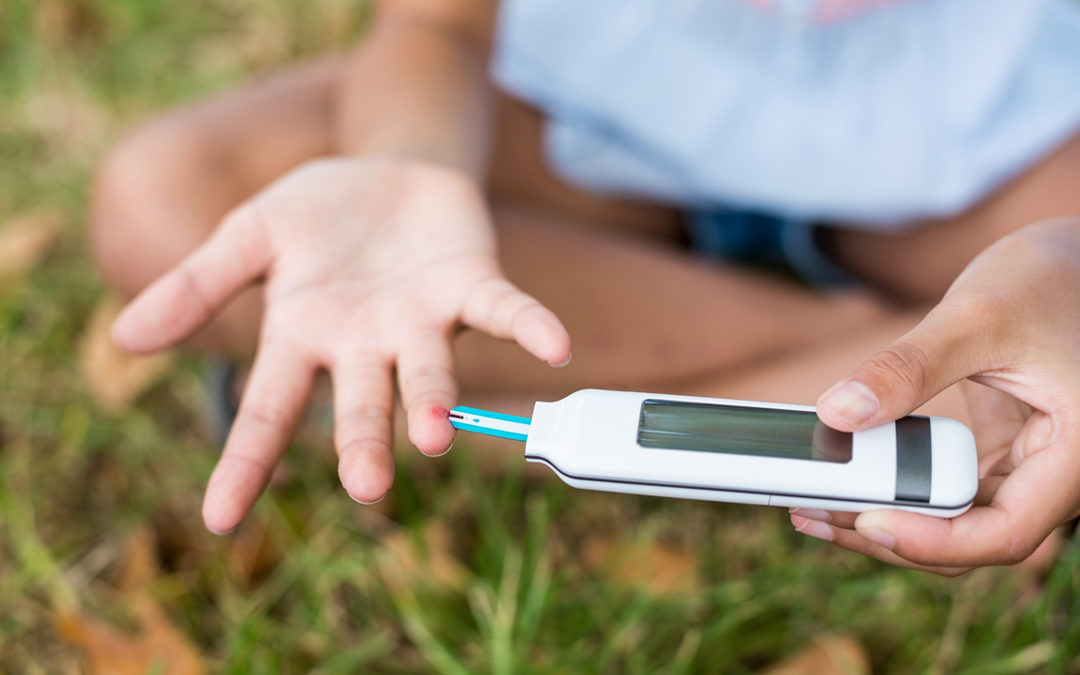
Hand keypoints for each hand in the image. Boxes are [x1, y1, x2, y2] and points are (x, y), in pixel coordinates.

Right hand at [112, 157, 570, 532]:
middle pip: (360, 404)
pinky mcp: (471, 285)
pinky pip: (502, 312)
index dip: (245, 463)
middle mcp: (366, 344)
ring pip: (428, 373)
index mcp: (305, 337)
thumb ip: (198, 286)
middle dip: (363, 443)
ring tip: (434, 437)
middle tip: (367, 487)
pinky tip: (553, 348)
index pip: (268, 409)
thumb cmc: (318, 215)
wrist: (389, 167)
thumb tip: (124, 339)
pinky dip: (527, 328)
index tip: (220, 519)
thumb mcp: (250, 236)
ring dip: (434, 402)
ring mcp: (421, 320)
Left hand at [793, 217, 1079, 573]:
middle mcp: (1057, 474)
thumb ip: (908, 367)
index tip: (867, 521)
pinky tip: (845, 477)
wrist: (1070, 263)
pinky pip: (948, 490)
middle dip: (889, 536)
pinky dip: (898, 489)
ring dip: (886, 518)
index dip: (934, 541)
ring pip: (956, 522)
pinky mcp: (999, 456)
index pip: (1006, 532)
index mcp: (1078, 453)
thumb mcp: (975, 315)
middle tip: (812, 514)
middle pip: (971, 539)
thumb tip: (838, 414)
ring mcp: (1026, 470)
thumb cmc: (1046, 280)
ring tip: (811, 503)